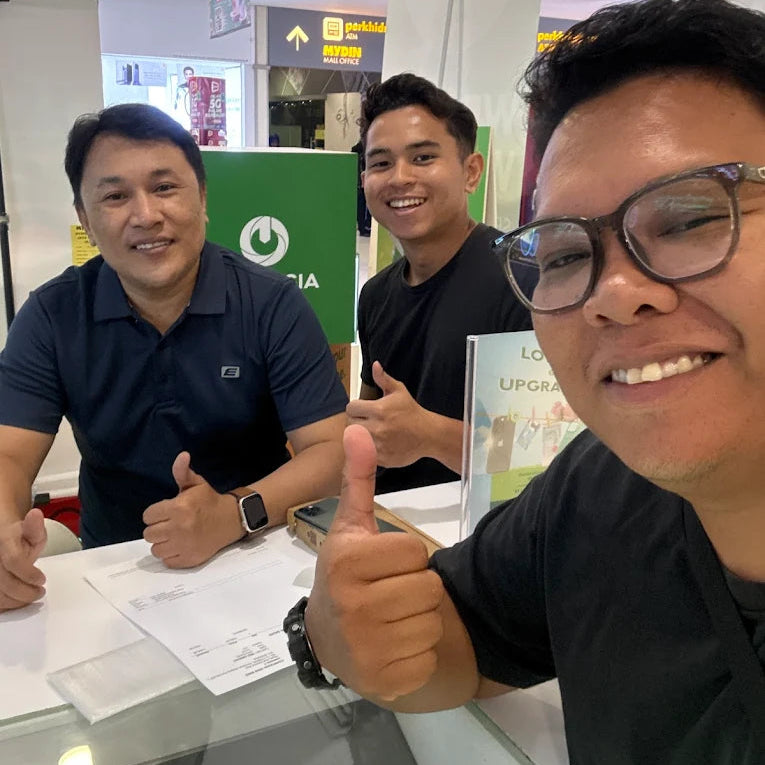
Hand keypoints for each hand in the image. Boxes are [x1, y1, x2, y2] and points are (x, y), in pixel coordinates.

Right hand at [0, 508, 46, 611]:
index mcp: (3, 541)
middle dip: (25, 592)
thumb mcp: (31, 531)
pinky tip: (16, 600)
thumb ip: (35, 527)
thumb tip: (35, 515)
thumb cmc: (17, 538)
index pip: (13, 561)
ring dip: (16, 601)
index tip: (41, 579)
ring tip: (30, 596)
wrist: (1, 539)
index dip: (29, 574)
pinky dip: (6, 604)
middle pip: (5, 583)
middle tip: (39, 592)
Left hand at [143, 452, 242, 567]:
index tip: (167, 512)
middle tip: (170, 524)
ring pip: (156, 549)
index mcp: (178, 508)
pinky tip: (181, 545)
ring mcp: (184, 545)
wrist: (231, 520)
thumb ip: (182, 472)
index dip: (156, 513)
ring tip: (175, 535)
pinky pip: (167, 560)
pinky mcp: (189, 559)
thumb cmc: (209, 501)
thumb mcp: (196, 484)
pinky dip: (172, 554)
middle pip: (149, 534)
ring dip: (163, 542)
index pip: (148, 516)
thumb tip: (182, 455)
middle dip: (158, 528)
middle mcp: (179, 528)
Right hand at [304, 425, 444, 700]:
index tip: (383, 565)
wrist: (328, 635)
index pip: (415, 552)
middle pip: (429, 587)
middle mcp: (353, 606)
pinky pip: (428, 657)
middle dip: (415, 587)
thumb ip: (358, 479)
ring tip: (391, 617)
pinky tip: (393, 646)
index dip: (406, 556)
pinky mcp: (383, 681)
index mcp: (347, 563)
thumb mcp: (351, 527)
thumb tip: (357, 429)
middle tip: (389, 591)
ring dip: (419, 618)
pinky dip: (417, 652)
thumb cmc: (346, 574)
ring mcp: (366, 648)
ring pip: (433, 622)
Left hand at [346, 362, 429, 467]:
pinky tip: (375, 442)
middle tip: (365, 421)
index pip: (351, 408)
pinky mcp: (381, 457)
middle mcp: (377, 428)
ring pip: (354, 439)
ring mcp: (379, 444)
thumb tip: (375, 365)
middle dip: (355, 421)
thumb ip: (384, 379)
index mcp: (379, 410)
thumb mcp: (399, 391)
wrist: (428, 434)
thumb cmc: (412, 412)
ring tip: (368, 432)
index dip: (355, 407)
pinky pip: (363, 452)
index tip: (362, 409)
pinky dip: (366, 449)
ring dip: (358, 436)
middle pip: (350, 424)